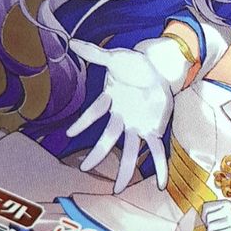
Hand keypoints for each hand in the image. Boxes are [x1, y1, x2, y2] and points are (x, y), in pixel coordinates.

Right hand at [66, 40, 169, 192]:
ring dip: (124, 169)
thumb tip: (72, 42)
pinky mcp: (154, 130)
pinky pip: (156, 151)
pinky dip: (160, 166)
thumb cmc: (133, 65)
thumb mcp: (115, 58)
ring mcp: (137, 126)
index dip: (83, 123)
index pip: (95, 113)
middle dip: (97, 153)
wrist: (158, 69)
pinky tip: (161, 184)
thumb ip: (95, 54)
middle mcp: (122, 118)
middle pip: (108, 138)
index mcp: (111, 102)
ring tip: (118, 189)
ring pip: (129, 151)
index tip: (69, 135)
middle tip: (84, 168)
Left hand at [202, 199, 230, 230]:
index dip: (203, 216)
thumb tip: (206, 217)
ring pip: (210, 228)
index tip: (207, 221)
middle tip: (215, 230)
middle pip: (207, 219)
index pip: (206, 207)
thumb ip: (220, 212)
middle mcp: (228, 209)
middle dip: (209, 226)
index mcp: (227, 203)